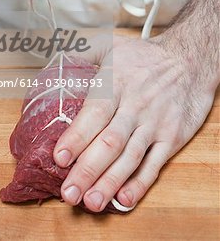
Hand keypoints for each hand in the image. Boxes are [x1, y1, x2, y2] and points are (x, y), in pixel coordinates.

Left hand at [53, 33, 217, 211]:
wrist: (189, 60)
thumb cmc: (144, 55)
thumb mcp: (111, 43)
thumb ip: (82, 52)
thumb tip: (55, 61)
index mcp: (118, 84)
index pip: (95, 114)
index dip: (77, 138)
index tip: (60, 157)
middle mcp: (135, 106)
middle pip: (110, 142)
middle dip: (88, 170)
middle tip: (68, 192)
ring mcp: (154, 124)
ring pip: (130, 158)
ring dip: (109, 182)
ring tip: (91, 202)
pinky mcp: (171, 137)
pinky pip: (155, 164)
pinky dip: (140, 183)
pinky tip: (124, 198)